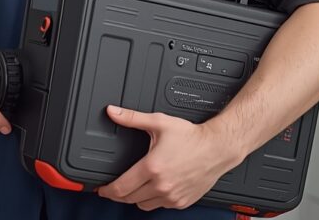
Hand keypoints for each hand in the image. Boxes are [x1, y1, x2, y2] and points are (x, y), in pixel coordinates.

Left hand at [97, 106, 238, 210]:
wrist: (216, 148)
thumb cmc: (191, 136)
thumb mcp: (158, 122)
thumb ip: (132, 118)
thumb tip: (113, 112)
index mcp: (152, 168)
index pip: (122, 187)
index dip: (107, 190)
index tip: (101, 189)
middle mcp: (162, 186)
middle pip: (130, 199)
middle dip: (118, 194)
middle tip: (112, 189)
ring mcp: (172, 196)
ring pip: (144, 206)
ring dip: (135, 199)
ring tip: (132, 188)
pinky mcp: (182, 202)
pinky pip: (160, 207)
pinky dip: (152, 201)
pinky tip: (152, 189)